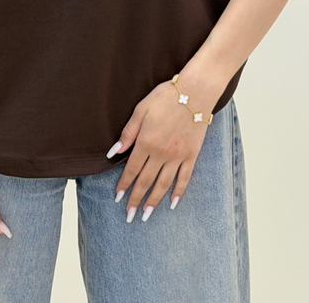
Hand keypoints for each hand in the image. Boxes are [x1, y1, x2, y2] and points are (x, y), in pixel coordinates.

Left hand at [107, 77, 216, 221]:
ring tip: (146, 215)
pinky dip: (178, 192)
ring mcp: (178, 156)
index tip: (118, 198)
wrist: (195, 92)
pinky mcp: (191, 155)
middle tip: (129, 216)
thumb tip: (114, 151)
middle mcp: (161, 153)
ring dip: (154, 201)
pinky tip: (172, 203)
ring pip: (164, 184)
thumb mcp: (141, 110)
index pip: (132, 169)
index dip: (124, 185)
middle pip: (146, 181)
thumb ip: (128, 132)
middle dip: (136, 199)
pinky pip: (184, 178)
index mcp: (146, 142)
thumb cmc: (165, 97)